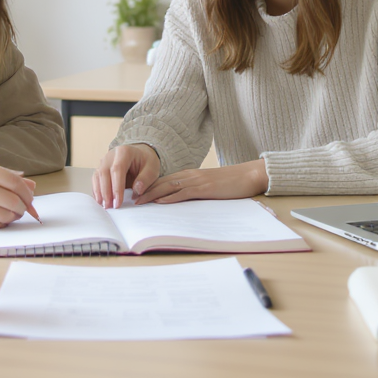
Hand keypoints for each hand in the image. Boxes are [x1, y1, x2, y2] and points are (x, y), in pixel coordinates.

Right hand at [0, 161, 37, 228]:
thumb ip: (7, 177)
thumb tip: (32, 186)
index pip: (14, 182)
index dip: (27, 192)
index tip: (31, 198)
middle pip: (12, 200)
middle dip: (23, 207)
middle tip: (23, 208)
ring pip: (6, 215)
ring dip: (14, 216)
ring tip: (11, 212)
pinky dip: (2, 223)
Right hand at [92, 143, 161, 208]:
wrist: (140, 155)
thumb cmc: (146, 162)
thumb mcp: (152, 168)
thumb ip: (146, 179)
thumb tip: (136, 191)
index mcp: (124, 152)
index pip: (117, 169)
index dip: (116, 187)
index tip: (118, 203)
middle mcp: (111, 155)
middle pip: (104, 173)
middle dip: (106, 192)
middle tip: (109, 207)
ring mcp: (104, 161)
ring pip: (97, 176)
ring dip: (99, 192)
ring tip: (104, 206)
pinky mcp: (101, 168)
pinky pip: (95, 179)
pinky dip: (97, 190)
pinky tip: (100, 201)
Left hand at [132, 160, 268, 204]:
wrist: (249, 175)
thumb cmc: (230, 183)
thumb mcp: (208, 187)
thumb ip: (193, 191)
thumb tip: (178, 202)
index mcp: (189, 175)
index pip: (163, 180)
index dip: (147, 186)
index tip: (133, 194)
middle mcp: (190, 176)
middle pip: (161, 182)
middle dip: (143, 190)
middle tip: (128, 199)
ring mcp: (197, 181)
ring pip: (168, 186)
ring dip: (151, 194)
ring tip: (137, 201)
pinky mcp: (205, 188)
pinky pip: (184, 193)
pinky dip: (170, 197)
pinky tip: (160, 201)